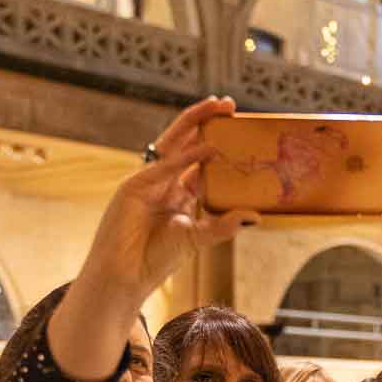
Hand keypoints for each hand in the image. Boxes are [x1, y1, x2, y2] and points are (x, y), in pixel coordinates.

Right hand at [48, 98, 259, 381]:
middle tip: (230, 104)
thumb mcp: (199, 237)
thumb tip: (256, 216)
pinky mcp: (134, 187)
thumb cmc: (157, 259)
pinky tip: (206, 148)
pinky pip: (163, 166)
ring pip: (173, 143)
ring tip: (216, 106)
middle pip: (187, 142)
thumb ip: (225, 225)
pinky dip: (185, 156)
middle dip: (206, 122)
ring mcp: (148, 181)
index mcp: (179, 193)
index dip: (219, 142)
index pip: (201, 160)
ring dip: (194, 123)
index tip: (241, 129)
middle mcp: (164, 182)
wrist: (125, 276)